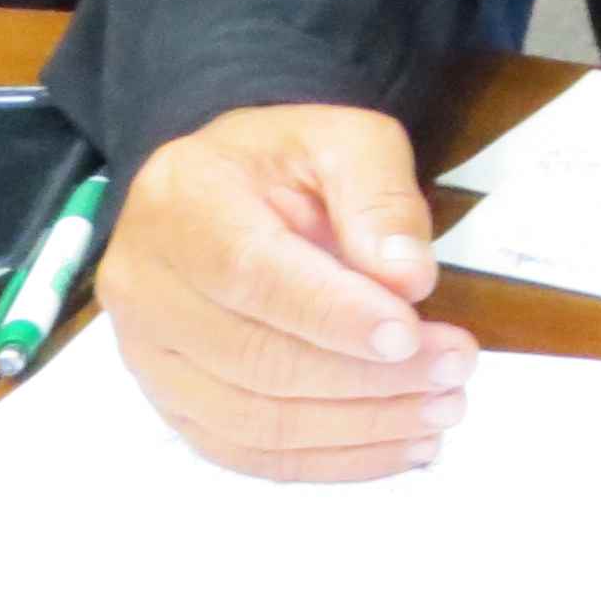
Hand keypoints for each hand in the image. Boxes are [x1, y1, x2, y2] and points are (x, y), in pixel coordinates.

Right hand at [101, 105, 475, 480]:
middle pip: (255, 359)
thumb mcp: (341, 139)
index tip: (409, 335)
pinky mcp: (172, 407)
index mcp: (181, 204)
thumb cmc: (282, 165)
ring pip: (254, 422)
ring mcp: (149, 358)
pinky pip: (249, 454)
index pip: (251, 274)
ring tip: (441, 412)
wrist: (215, 198)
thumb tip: (408, 279)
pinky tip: (400, 447)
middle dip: (366, 378)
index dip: (332, 314)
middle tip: (455, 372)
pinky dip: (330, 461)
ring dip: (358, 430)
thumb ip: (377, 196)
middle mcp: (145, 288)